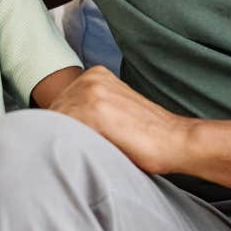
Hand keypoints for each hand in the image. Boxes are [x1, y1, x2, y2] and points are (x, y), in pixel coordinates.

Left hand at [48, 66, 193, 174]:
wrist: (176, 140)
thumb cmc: (146, 134)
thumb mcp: (113, 110)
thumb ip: (88, 109)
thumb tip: (56, 127)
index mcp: (95, 74)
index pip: (59, 104)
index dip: (59, 127)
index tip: (68, 144)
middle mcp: (90, 79)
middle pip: (54, 112)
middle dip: (58, 134)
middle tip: (74, 154)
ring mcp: (92, 93)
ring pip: (56, 122)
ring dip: (63, 141)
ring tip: (83, 156)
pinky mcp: (95, 113)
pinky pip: (65, 131)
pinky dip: (70, 146)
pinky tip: (87, 155)